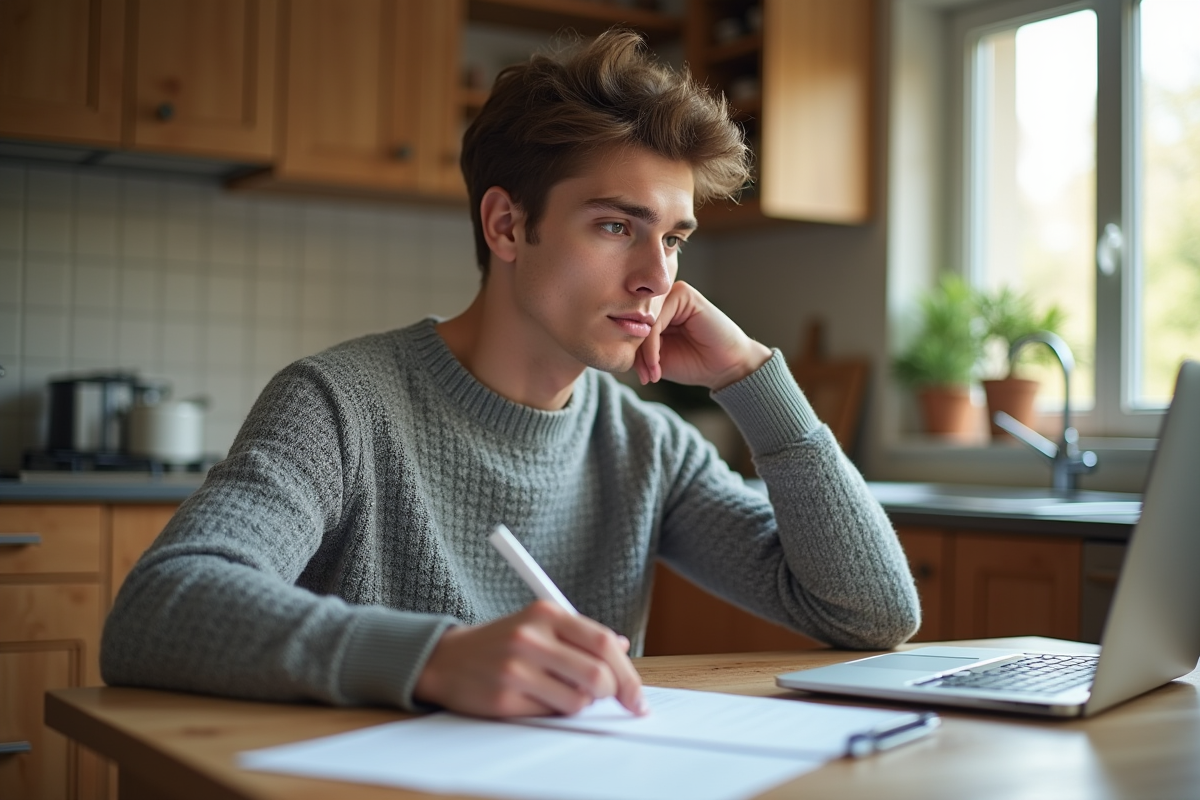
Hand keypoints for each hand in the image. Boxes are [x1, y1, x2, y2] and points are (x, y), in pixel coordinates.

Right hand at [413, 601, 646, 717]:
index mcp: (546, 613)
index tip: (636, 697)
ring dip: (579, 703)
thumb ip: (581, 635)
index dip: (628, 674)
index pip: (603, 643)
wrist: (447, 659)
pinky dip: (553, 711)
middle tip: (604, 697)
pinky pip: (550, 714)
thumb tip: (622, 648)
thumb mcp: (540, 624)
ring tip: (559, 691)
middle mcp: (531, 637)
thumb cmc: (502, 642)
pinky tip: (536, 698)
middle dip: (610, 693)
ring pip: (578, 701)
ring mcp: (515, 668)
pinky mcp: (503, 698)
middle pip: (597, 675)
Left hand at [634, 281, 771, 389]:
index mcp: (654, 312)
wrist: (725, 368)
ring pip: (643, 321)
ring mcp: (672, 294)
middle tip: (645, 376)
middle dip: (635, 352)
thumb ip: (635, 348)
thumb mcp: (654, 359)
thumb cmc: (692, 363)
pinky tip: (658, 363)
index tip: (640, 377)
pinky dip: (652, 344)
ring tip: (652, 372)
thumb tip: (610, 344)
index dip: (629, 351)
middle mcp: (661, 300)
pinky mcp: (684, 294)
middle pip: (633, 321)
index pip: (628, 325)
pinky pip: (657, 318)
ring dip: (644, 351)